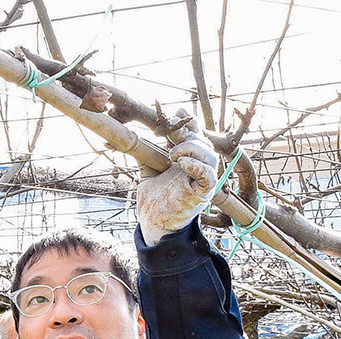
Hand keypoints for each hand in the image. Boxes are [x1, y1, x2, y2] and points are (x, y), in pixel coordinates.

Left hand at [137, 112, 219, 244]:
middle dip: (187, 135)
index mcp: (187, 160)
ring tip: (172, 154)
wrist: (153, 223)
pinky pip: (209, 176)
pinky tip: (183, 163)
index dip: (190, 124)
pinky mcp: (203, 193)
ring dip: (191, 150)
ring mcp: (202, 180)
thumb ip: (146, 155)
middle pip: (203, 142)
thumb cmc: (153, 200)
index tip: (178, 113)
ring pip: (209, 156)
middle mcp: (198, 167)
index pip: (194, 136)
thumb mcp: (148, 172)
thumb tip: (132, 138)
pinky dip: (197, 166)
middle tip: (169, 136)